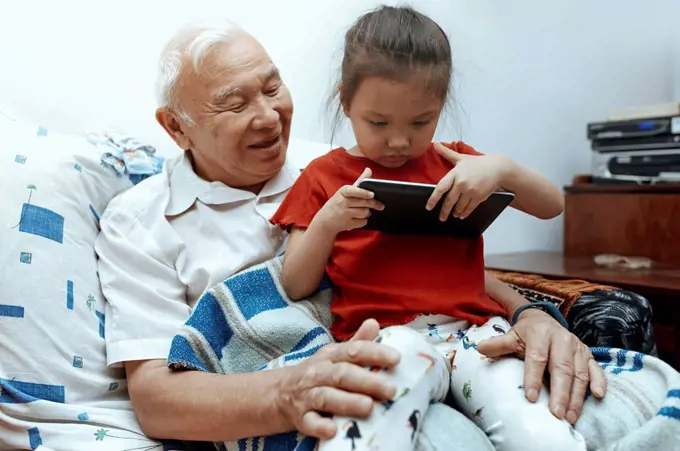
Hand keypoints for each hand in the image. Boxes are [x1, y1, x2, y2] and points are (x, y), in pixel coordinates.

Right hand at [274, 319, 399, 438]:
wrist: (279, 393)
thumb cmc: (316, 374)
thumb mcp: (334, 355)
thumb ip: (356, 342)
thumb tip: (375, 323)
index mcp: (330, 356)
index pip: (353, 351)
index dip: (374, 353)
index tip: (396, 358)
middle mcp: (318, 373)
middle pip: (342, 374)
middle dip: (367, 381)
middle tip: (391, 389)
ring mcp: (307, 395)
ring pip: (326, 397)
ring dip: (347, 402)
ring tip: (369, 407)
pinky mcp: (300, 418)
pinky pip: (309, 422)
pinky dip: (320, 426)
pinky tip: (333, 430)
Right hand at [314, 168, 383, 234]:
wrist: (325, 221)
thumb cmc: (337, 203)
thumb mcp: (345, 191)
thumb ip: (359, 181)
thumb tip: (369, 169)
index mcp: (343, 191)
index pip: (354, 191)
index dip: (364, 193)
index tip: (372, 195)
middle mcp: (342, 202)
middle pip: (364, 203)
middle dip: (374, 204)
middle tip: (381, 206)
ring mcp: (344, 214)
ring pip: (365, 212)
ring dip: (367, 213)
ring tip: (362, 211)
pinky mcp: (347, 224)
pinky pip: (362, 222)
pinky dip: (363, 221)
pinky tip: (357, 219)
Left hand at [426, 142, 508, 219]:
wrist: (497, 168)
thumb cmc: (477, 163)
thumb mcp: (461, 158)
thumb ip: (446, 153)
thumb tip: (435, 144)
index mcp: (455, 174)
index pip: (440, 188)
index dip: (433, 199)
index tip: (429, 207)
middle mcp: (461, 183)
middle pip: (449, 201)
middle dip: (444, 211)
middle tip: (441, 217)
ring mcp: (470, 191)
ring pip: (459, 206)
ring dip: (455, 212)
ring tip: (452, 215)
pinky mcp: (479, 197)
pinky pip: (469, 208)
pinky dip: (464, 213)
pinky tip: (461, 215)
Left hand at [476, 309, 605, 424]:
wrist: (543, 319)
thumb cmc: (526, 333)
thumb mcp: (511, 336)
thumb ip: (498, 344)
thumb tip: (479, 348)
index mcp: (540, 335)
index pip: (537, 358)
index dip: (534, 378)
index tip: (531, 397)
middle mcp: (562, 340)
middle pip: (562, 369)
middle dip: (560, 393)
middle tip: (556, 414)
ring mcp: (577, 347)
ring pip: (579, 373)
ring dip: (576, 396)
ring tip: (570, 416)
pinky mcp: (587, 354)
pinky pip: (596, 368)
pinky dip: (599, 381)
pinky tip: (598, 396)